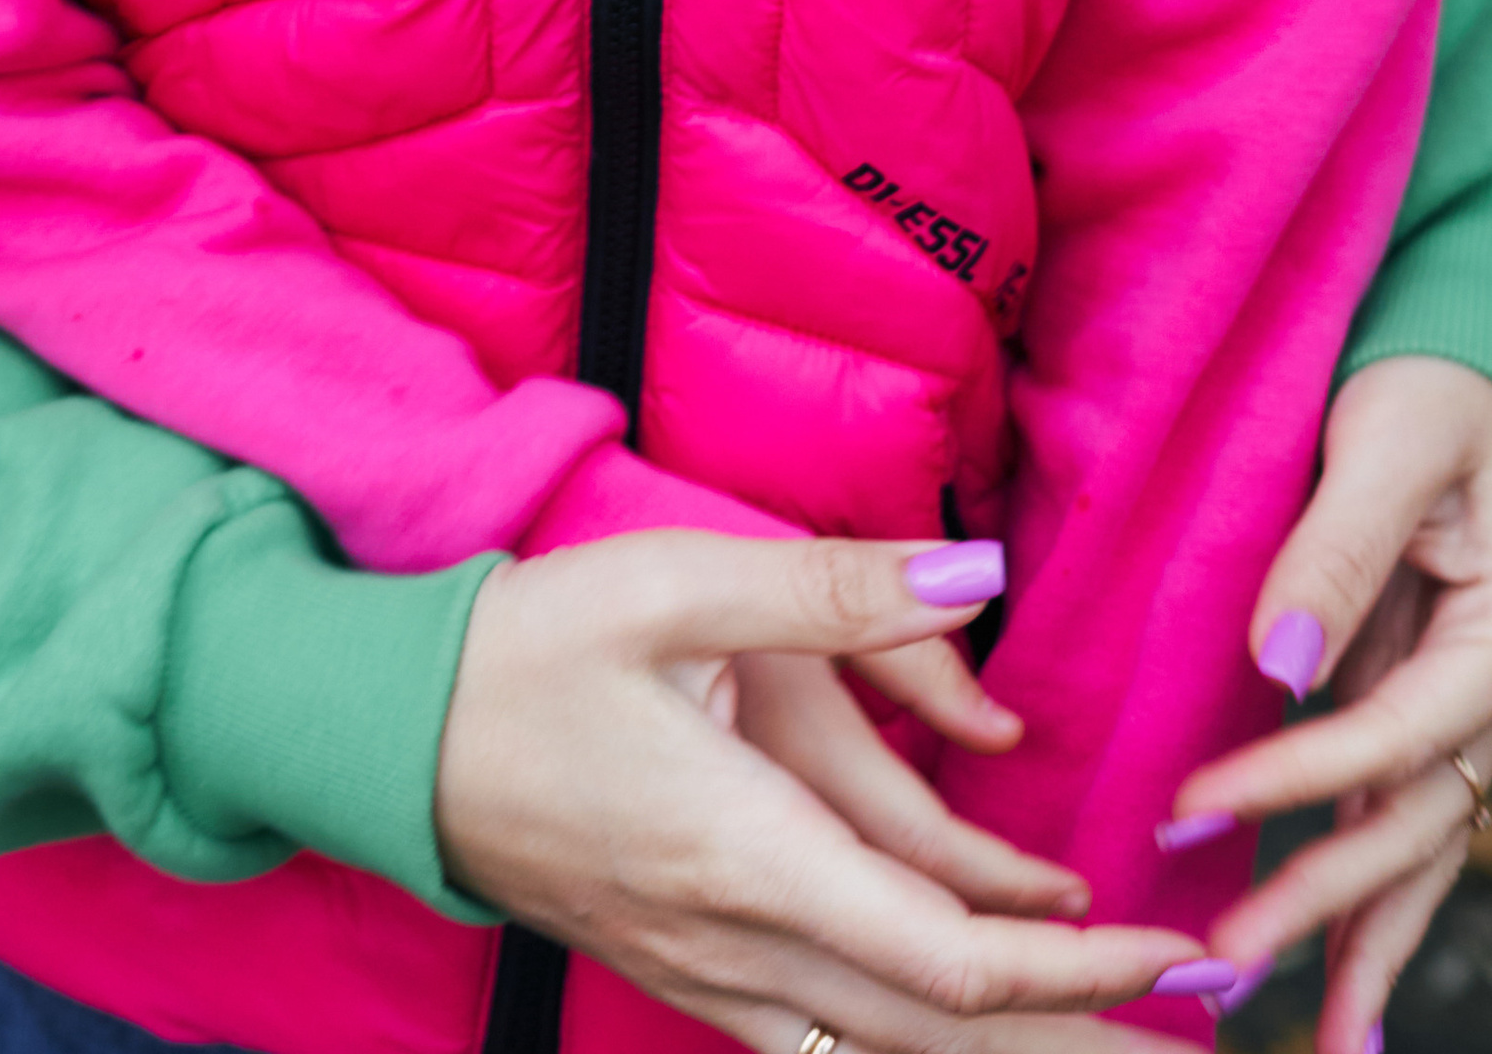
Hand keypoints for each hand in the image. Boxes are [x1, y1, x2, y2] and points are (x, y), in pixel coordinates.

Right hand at [433, 529, 1210, 1052]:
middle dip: (1080, 1041)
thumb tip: (976, 577)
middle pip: (945, 1038)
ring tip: (1112, 1035)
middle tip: (1195, 1023)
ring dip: (1009, 1052)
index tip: (1167, 949)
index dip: (1078, 975)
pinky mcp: (685, 972)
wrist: (387, 739)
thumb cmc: (524, 654)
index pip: (954, 964)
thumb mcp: (672, 585)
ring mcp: (707, 976)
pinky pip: (829, 1040)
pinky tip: (967, 1026)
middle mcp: (738, 946)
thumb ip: (833, 589)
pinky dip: (920, 1041)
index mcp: (749, 854)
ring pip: (888, 1052)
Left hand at [1175, 353, 1491, 1053]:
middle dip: (1321, 902)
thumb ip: (1339, 547)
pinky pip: (1396, 820)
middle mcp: (1489, 694)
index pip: (1394, 735)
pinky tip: (1335, 983)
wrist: (1442, 365)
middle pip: (1410, 823)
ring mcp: (1457, 711)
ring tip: (1310, 1037)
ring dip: (1355, 939)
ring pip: (1413, 849)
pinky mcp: (1415, 707)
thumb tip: (1281, 664)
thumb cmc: (1421, 385)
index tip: (1195, 810)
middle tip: (1224, 961)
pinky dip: (1368, 901)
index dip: (1298, 781)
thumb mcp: (1391, 442)